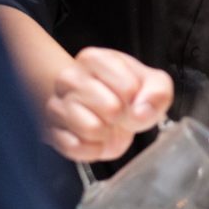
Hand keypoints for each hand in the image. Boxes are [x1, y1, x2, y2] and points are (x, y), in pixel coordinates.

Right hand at [43, 47, 172, 160]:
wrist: (105, 113)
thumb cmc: (130, 95)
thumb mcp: (154, 85)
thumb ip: (157, 92)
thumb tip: (140, 112)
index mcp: (94, 59)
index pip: (128, 87)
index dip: (137, 99)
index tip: (133, 97)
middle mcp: (69, 78)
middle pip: (111, 108)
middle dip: (122, 117)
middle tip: (118, 113)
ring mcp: (56, 105)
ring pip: (90, 129)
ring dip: (106, 133)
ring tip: (105, 124)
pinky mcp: (51, 132)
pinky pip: (76, 148)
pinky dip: (93, 149)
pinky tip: (94, 138)